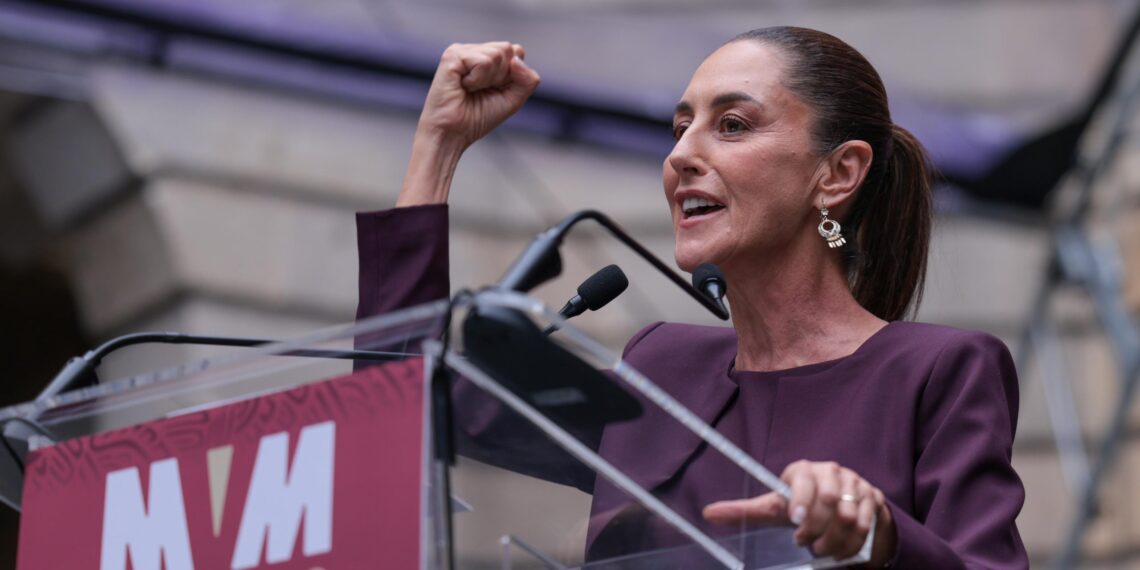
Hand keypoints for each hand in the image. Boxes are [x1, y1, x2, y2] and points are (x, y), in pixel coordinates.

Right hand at [398, 41, 539, 205]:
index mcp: (488, 58)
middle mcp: (475, 50)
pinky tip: (462, 86)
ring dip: (488, 80)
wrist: (452, 134)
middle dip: (501, 77)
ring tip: (470, 89)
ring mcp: (463, 51)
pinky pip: (483, 62)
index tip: (494, 91)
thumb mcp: (513, 99)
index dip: (512, 76)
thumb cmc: (478, 118)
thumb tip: (517, 59)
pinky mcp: (452, 56)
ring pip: (497, 55)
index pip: (516, 52)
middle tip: (481, 91)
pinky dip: (477, 80)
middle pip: (508, 49)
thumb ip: (528, 80)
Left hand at [702, 460, 895, 564]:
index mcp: (804, 469)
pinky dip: (852, 543)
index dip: (800, 500)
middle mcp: (831, 471)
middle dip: (815, 527)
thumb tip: (709, 513)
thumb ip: (746, 511)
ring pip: (847, 515)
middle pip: (827, 500)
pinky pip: (865, 523)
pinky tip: (840, 551)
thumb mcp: (775, 509)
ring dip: (833, 539)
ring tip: (821, 549)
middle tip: (804, 542)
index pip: (803, 479)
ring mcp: (854, 483)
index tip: (795, 521)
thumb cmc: (801, 506)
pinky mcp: (872, 498)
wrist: (841, 507)